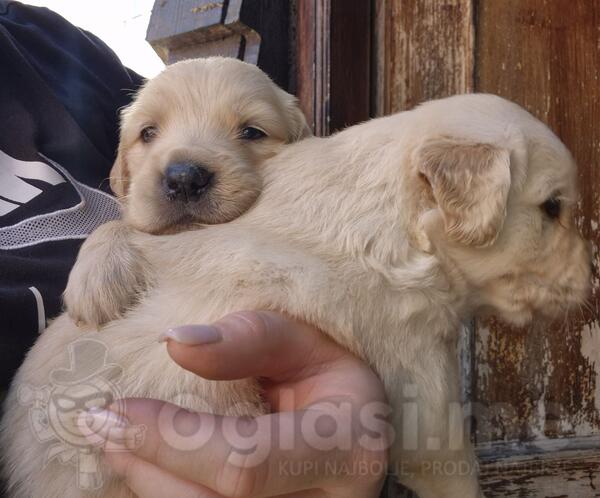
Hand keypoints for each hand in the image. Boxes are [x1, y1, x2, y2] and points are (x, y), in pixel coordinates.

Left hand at [80, 312, 390, 496]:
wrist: (360, 421)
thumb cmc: (332, 373)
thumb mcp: (304, 339)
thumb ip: (249, 336)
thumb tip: (174, 343)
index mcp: (347, 446)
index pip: (245, 461)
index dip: (173, 439)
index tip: (116, 409)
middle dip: (147, 467)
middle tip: (100, 427)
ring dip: (150, 485)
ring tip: (117, 443)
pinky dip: (172, 492)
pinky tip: (150, 464)